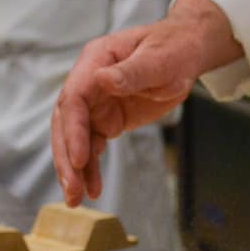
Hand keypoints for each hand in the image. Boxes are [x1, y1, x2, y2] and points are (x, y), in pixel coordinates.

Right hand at [51, 0, 242, 205]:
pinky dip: (91, 169)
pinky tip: (93, 189)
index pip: (73, 99)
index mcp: (95, 62)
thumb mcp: (157, 60)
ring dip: (75, 171)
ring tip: (76, 199)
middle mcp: (88, 84)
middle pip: (66, 124)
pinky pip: (92, 147)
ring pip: (75, 140)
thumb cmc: (171, 50)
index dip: (73, 131)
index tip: (80, 159)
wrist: (182, 55)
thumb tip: (104, 80)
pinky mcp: (106, 120)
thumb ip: (131, 72)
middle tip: (71, 190)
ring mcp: (94, 104)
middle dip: (67, 159)